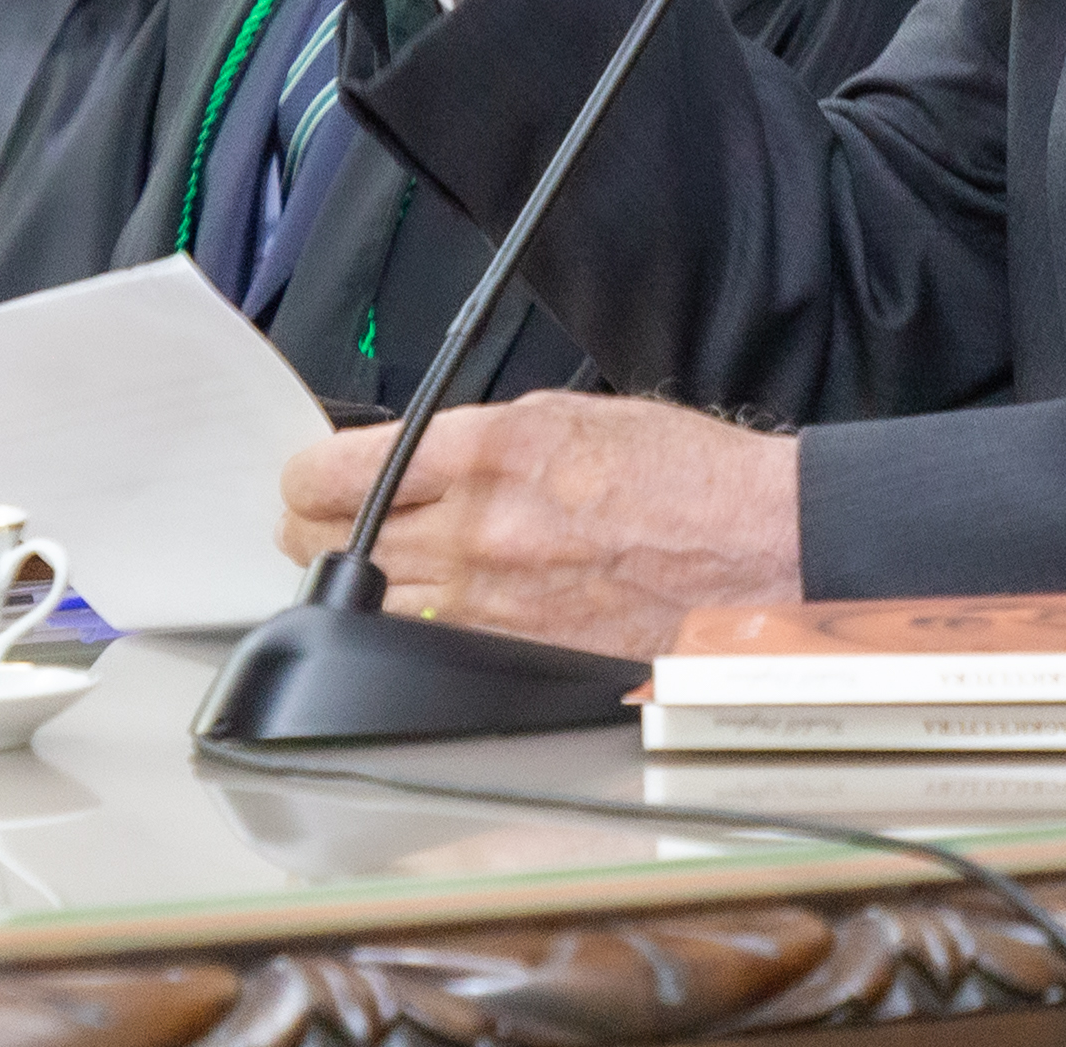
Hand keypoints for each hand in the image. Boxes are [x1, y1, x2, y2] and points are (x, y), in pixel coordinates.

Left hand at [279, 392, 802, 655]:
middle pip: (330, 542)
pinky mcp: (514, 651)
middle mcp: (481, 527)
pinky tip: (446, 600)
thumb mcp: (576, 415)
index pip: (335, 471)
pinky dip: (421, 619)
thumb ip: (480, 439)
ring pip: (370, 598)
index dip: (305, 477)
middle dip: (321, 529)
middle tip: (331, 522)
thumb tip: (412, 459)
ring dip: (366, 579)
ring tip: (390, 562)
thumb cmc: (690, 479)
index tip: (306, 480)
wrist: (760, 549)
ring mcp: (492, 600)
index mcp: (495, 449)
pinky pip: (426, 640)